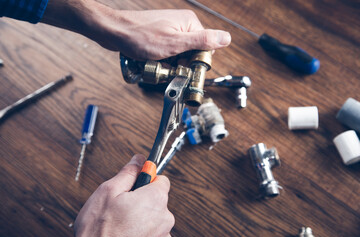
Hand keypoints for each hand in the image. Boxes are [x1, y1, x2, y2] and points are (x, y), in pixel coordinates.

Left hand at [42, 0, 230, 59]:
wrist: (113, 32)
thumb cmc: (139, 36)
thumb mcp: (174, 43)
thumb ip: (202, 41)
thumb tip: (226, 38)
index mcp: (189, 23)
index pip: (205, 49)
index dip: (195, 63)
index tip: (184, 69)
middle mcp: (181, 25)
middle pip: (191, 53)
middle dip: (181, 64)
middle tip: (167, 67)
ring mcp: (170, 30)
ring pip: (178, 55)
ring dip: (169, 64)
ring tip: (157, 63)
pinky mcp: (160, 36)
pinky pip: (167, 53)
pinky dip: (161, 61)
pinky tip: (152, 60)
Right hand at [74, 154, 173, 236]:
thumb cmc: (99, 231)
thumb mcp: (108, 192)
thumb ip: (128, 173)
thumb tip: (139, 160)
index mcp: (155, 199)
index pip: (161, 179)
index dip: (146, 179)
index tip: (135, 183)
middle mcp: (165, 217)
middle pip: (157, 199)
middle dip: (142, 200)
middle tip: (122, 207)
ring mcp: (163, 235)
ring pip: (154, 217)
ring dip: (142, 218)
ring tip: (122, 224)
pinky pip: (153, 233)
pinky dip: (142, 232)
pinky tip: (127, 235)